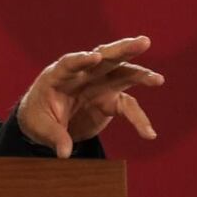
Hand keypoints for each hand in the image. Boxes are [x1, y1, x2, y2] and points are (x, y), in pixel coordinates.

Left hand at [16, 36, 163, 157]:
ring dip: (140, 74)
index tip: (95, 57)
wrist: (46, 121)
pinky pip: (128, 107)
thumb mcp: (40, 127)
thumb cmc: (38, 117)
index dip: (81, 59)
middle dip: (123, 50)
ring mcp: (98, 84)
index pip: (70, 63)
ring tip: (158, 80)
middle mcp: (82, 75)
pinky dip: (138, 119)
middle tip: (144, 42)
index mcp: (58, 76)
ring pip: (122, 73)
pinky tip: (148, 134)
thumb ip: (54, 136)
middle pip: (104, 57)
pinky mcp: (110, 99)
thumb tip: (64, 153)